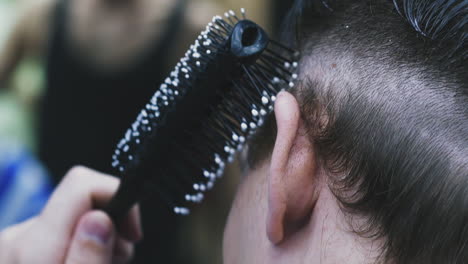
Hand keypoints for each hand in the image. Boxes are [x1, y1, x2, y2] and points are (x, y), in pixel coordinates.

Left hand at [0, 166, 141, 263]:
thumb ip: (89, 257)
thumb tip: (101, 217)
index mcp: (35, 245)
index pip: (82, 183)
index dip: (117, 196)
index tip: (132, 231)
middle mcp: (20, 236)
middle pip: (83, 203)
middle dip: (111, 227)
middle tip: (115, 261)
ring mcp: (16, 242)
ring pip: (74, 220)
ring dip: (97, 240)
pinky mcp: (18, 250)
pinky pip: (60, 233)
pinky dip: (80, 247)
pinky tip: (82, 263)